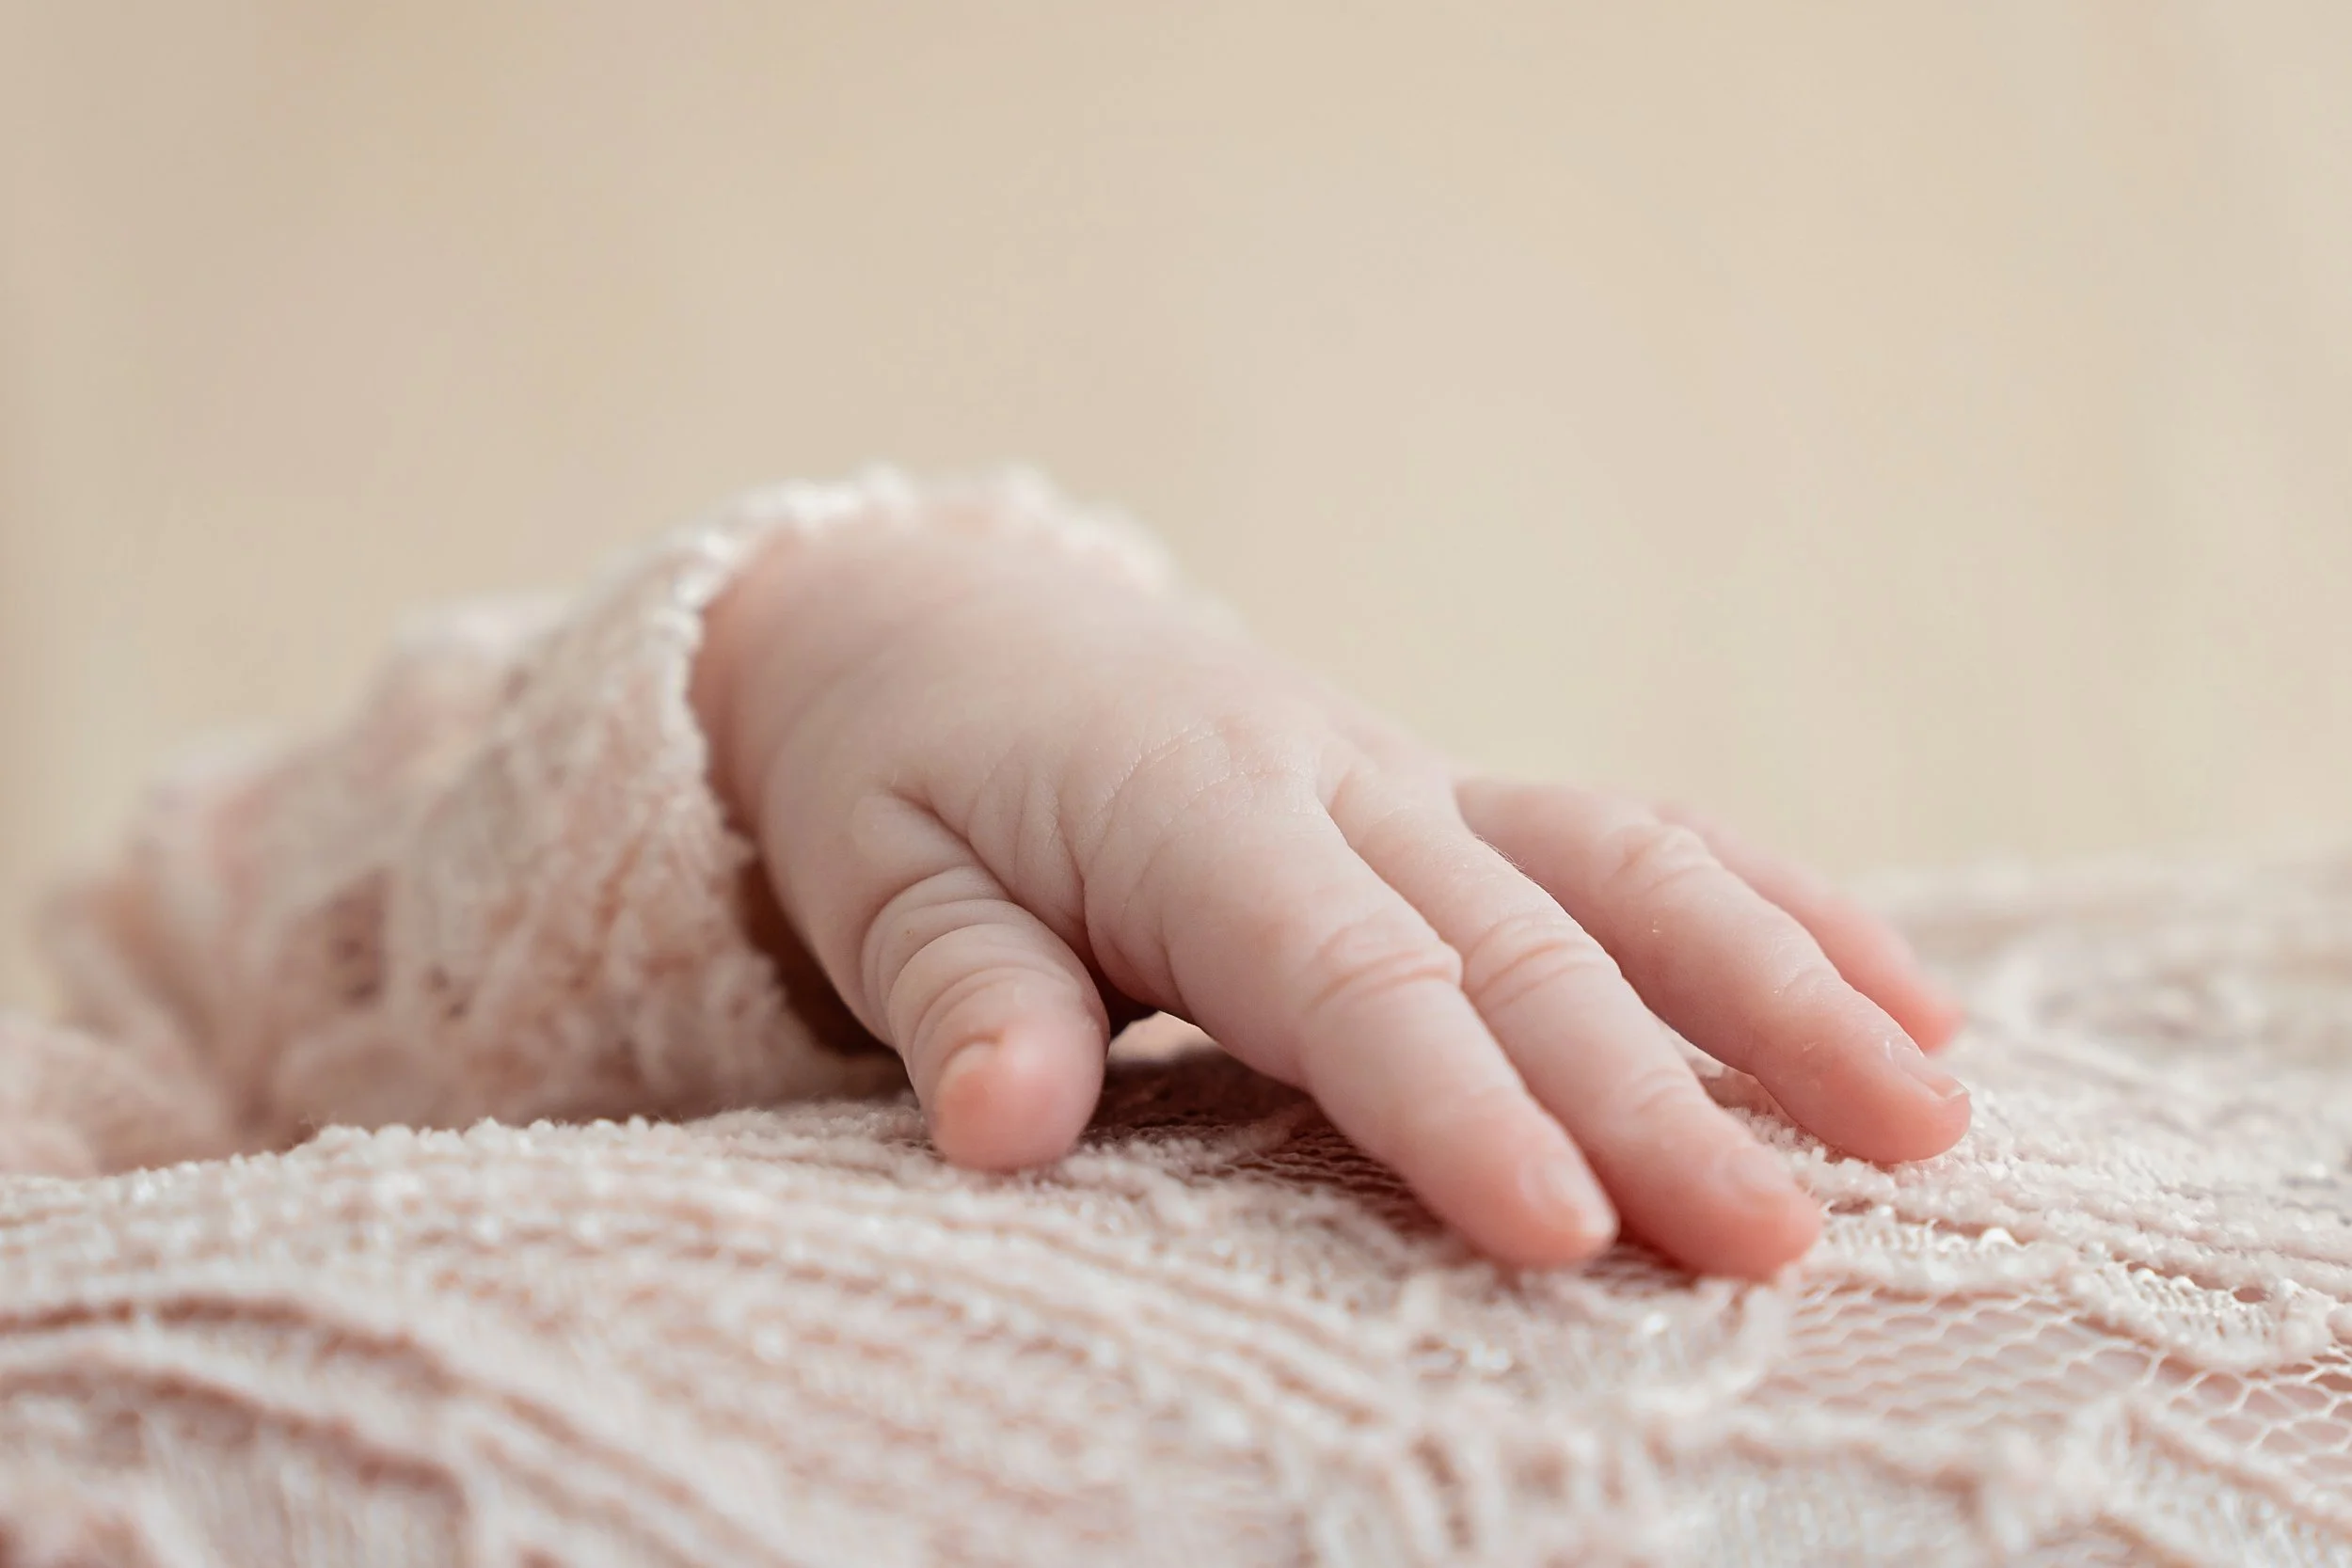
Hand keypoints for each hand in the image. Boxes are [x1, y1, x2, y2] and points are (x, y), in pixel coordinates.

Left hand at [693, 505, 1967, 1276]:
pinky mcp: (1449, 799)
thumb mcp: (876, 881)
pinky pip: (1632, 837)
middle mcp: (1334, 785)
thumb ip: (959, 995)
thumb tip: (999, 1128)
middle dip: (1658, 1097)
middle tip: (1781, 1247)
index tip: (1565, 1231)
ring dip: (1783, 986)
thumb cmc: (895, 769)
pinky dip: (1773, 911)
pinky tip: (1902, 996)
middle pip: (1521, 947)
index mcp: (1186, 813)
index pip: (1346, 977)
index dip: (1458, 1103)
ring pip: (1626, 870)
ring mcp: (1411, 781)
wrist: (941, 616)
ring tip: (1930, 1118)